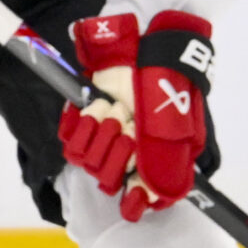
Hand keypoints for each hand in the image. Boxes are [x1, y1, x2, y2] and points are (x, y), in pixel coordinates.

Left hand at [57, 11, 213, 221]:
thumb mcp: (176, 126)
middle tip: (130, 125)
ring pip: (89, 161)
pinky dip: (84, 124)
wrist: (145, 48)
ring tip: (116, 110)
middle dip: (119, 152)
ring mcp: (101, 137)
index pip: (137, 196)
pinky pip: (71, 141)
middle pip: (109, 178)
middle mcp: (124, 152)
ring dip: (104, 133)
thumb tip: (153, 198)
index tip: (132, 196)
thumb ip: (166, 165)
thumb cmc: (164, 84)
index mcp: (150, 157)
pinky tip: (98, 107)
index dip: (133, 199)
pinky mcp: (81, 122)